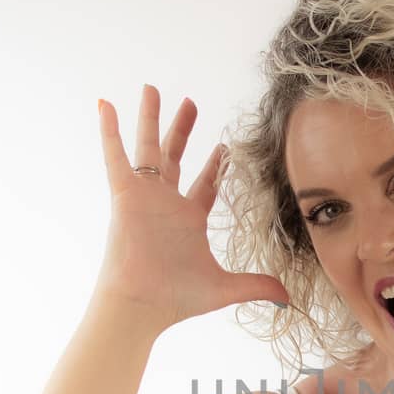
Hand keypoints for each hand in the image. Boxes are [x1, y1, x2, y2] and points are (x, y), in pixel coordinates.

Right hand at [94, 84, 289, 323]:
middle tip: (190, 102)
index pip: (204, 185)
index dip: (215, 166)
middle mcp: (166, 204)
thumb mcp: (225, 288)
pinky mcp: (125, 195)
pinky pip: (116, 157)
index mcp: (188, 220)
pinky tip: (105, 105)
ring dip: (151, 118)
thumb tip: (288, 300)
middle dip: (183, 129)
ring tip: (153, 88)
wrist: (142, 305)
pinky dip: (109, 131)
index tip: (224, 146)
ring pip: (149, 148)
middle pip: (176, 157)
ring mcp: (145, 196)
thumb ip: (257, 286)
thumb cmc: (176, 298)